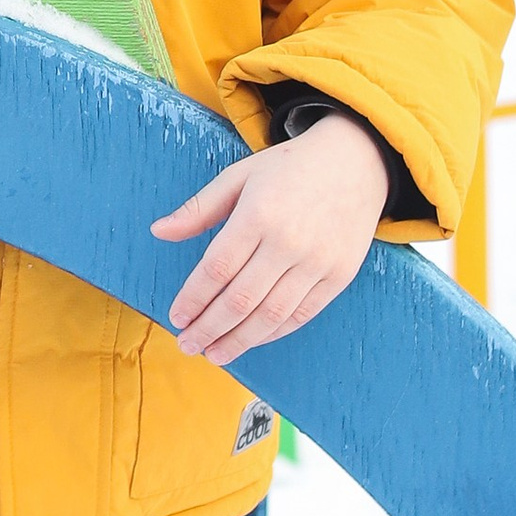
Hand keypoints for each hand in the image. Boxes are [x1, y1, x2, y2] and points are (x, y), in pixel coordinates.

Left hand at [151, 109, 391, 365]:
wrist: (356, 162)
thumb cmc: (289, 169)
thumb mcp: (239, 176)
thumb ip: (199, 209)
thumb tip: (158, 231)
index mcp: (258, 214)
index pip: (217, 269)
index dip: (193, 298)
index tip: (175, 317)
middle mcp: (289, 242)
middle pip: (241, 299)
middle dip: (209, 328)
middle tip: (187, 344)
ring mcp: (318, 262)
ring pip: (271, 315)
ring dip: (239, 341)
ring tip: (215, 354)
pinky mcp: (340, 275)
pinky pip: (302, 314)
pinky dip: (273, 333)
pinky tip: (251, 339)